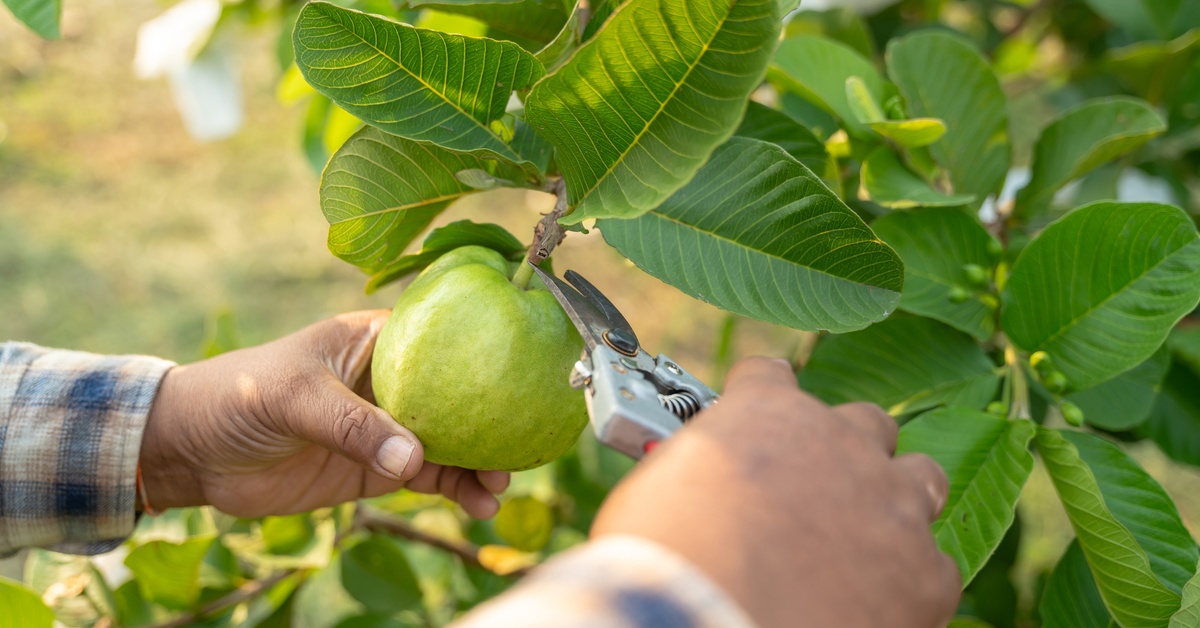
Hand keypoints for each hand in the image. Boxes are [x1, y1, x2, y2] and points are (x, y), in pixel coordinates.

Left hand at [139, 310, 508, 518]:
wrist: (193, 451)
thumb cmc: (237, 396)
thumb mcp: (293, 398)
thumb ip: (351, 425)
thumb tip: (412, 459)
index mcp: (377, 341)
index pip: (445, 339)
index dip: (488, 353)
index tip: (526, 375)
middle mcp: (393, 380)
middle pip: (460, 396)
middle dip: (492, 420)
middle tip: (518, 448)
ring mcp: (388, 426)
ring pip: (452, 441)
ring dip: (479, 463)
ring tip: (497, 488)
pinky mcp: (377, 467)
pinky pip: (430, 476)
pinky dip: (456, 490)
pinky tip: (478, 505)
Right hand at [592, 358, 958, 627]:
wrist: (708, 619)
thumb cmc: (665, 558)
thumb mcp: (660, 488)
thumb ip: (700, 469)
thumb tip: (702, 486)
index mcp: (767, 412)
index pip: (772, 375)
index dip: (765, 398)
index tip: (761, 421)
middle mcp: (840, 442)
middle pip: (864, 422)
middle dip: (846, 450)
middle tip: (816, 491)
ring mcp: (891, 503)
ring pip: (919, 478)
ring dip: (895, 499)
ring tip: (865, 539)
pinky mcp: (926, 572)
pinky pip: (934, 566)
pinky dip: (909, 582)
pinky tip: (874, 603)